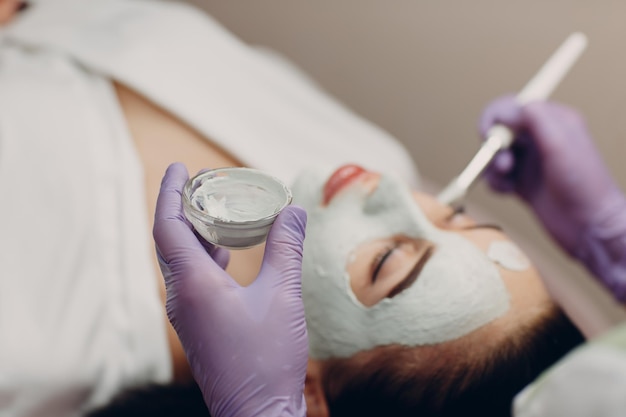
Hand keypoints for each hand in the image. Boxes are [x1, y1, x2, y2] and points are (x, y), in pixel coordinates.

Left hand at [153, 163, 307, 416]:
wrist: (256, 413)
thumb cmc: (267, 359)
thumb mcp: (283, 296)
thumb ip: (286, 249)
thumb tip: (294, 211)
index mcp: (194, 285)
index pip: (168, 225)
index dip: (171, 192)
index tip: (180, 167)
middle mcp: (182, 297)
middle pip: (171, 240)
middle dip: (183, 207)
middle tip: (203, 183)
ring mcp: (188, 314)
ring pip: (181, 260)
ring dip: (194, 231)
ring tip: (216, 210)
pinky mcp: (199, 325)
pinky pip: (192, 278)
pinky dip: (205, 255)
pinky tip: (227, 251)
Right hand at [480, 96, 625, 299]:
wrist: (590, 227)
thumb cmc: (584, 185)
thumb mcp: (560, 143)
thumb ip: (535, 119)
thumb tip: (507, 110)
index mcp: (553, 121)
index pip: (512, 105)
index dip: (495, 117)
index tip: (490, 135)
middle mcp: (540, 138)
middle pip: (499, 130)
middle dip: (493, 146)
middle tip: (504, 163)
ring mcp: (531, 162)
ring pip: (495, 155)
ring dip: (493, 167)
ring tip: (507, 179)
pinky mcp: (523, 183)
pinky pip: (497, 177)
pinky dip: (496, 183)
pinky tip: (508, 192)